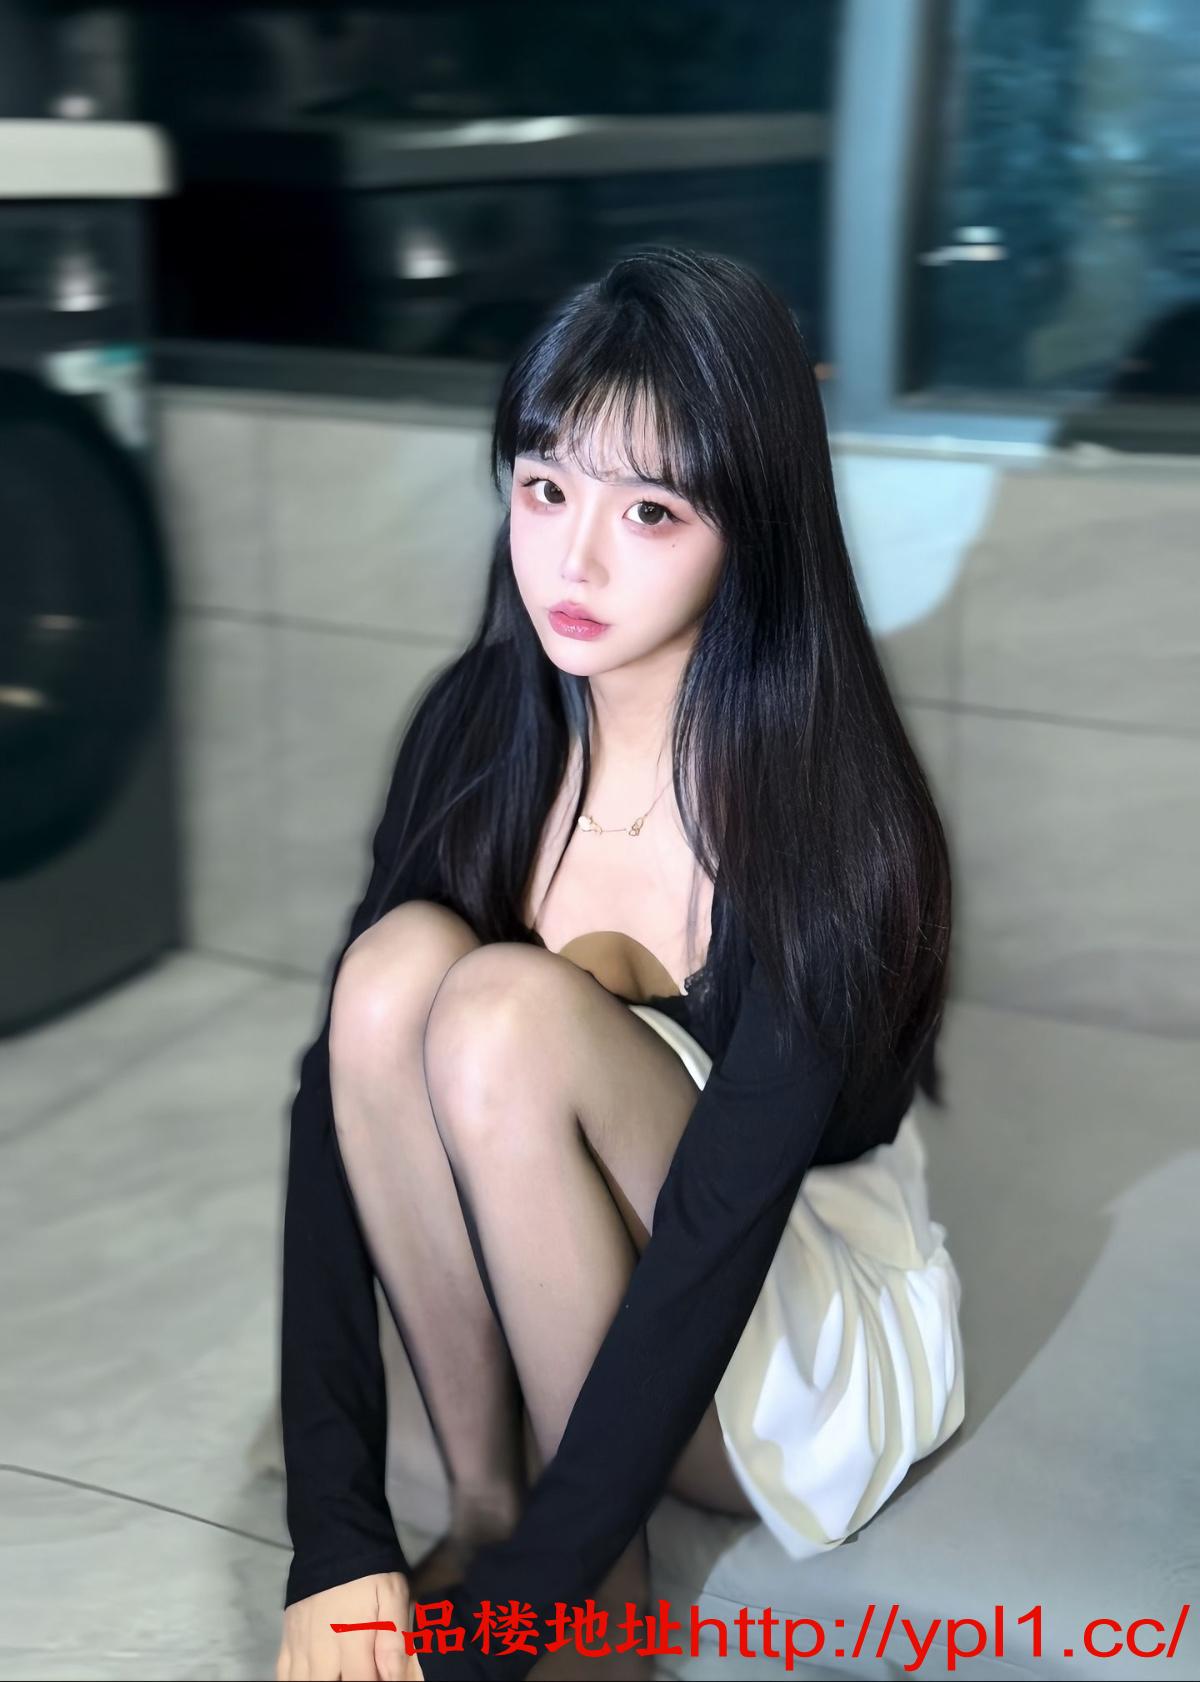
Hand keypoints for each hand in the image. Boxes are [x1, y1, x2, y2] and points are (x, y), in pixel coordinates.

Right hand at [275, 1570, 424, 1680]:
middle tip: (359, 1671)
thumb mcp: (393, 1592)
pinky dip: (295, 1681)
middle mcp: (321, 1646)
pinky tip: (311, 1677)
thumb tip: (392, 1678)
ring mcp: (300, 1643)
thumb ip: (393, 1637)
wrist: (333, 1535)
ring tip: (337, 1672)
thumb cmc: (369, 1568)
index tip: (382, 1677)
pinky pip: (284, 1674)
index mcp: (352, 1636)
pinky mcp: (287, 1637)